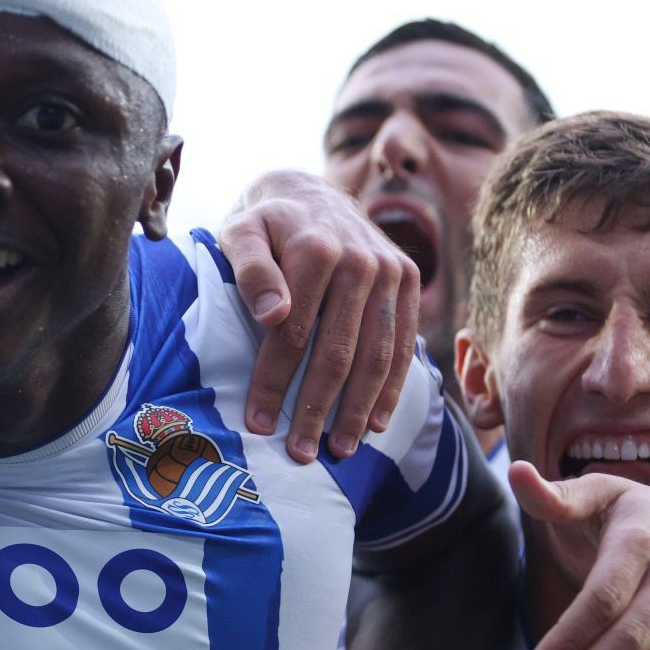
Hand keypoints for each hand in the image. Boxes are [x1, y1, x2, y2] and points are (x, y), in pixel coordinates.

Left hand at [219, 171, 419, 462]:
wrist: (310, 195)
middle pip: (339, 352)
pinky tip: (378, 423)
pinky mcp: (409, 282)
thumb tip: (273, 314)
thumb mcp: (240, 233)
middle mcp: (362, 260)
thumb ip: (249, 269)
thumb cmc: (264, 226)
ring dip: (360, 410)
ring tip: (341, 449)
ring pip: (378, 355)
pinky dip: (393, 388)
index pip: (293, 334)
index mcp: (317, 249)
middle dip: (317, 409)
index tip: (257, 424)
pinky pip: (404, 344)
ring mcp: (392, 271)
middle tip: (301, 453)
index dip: (274, 383)